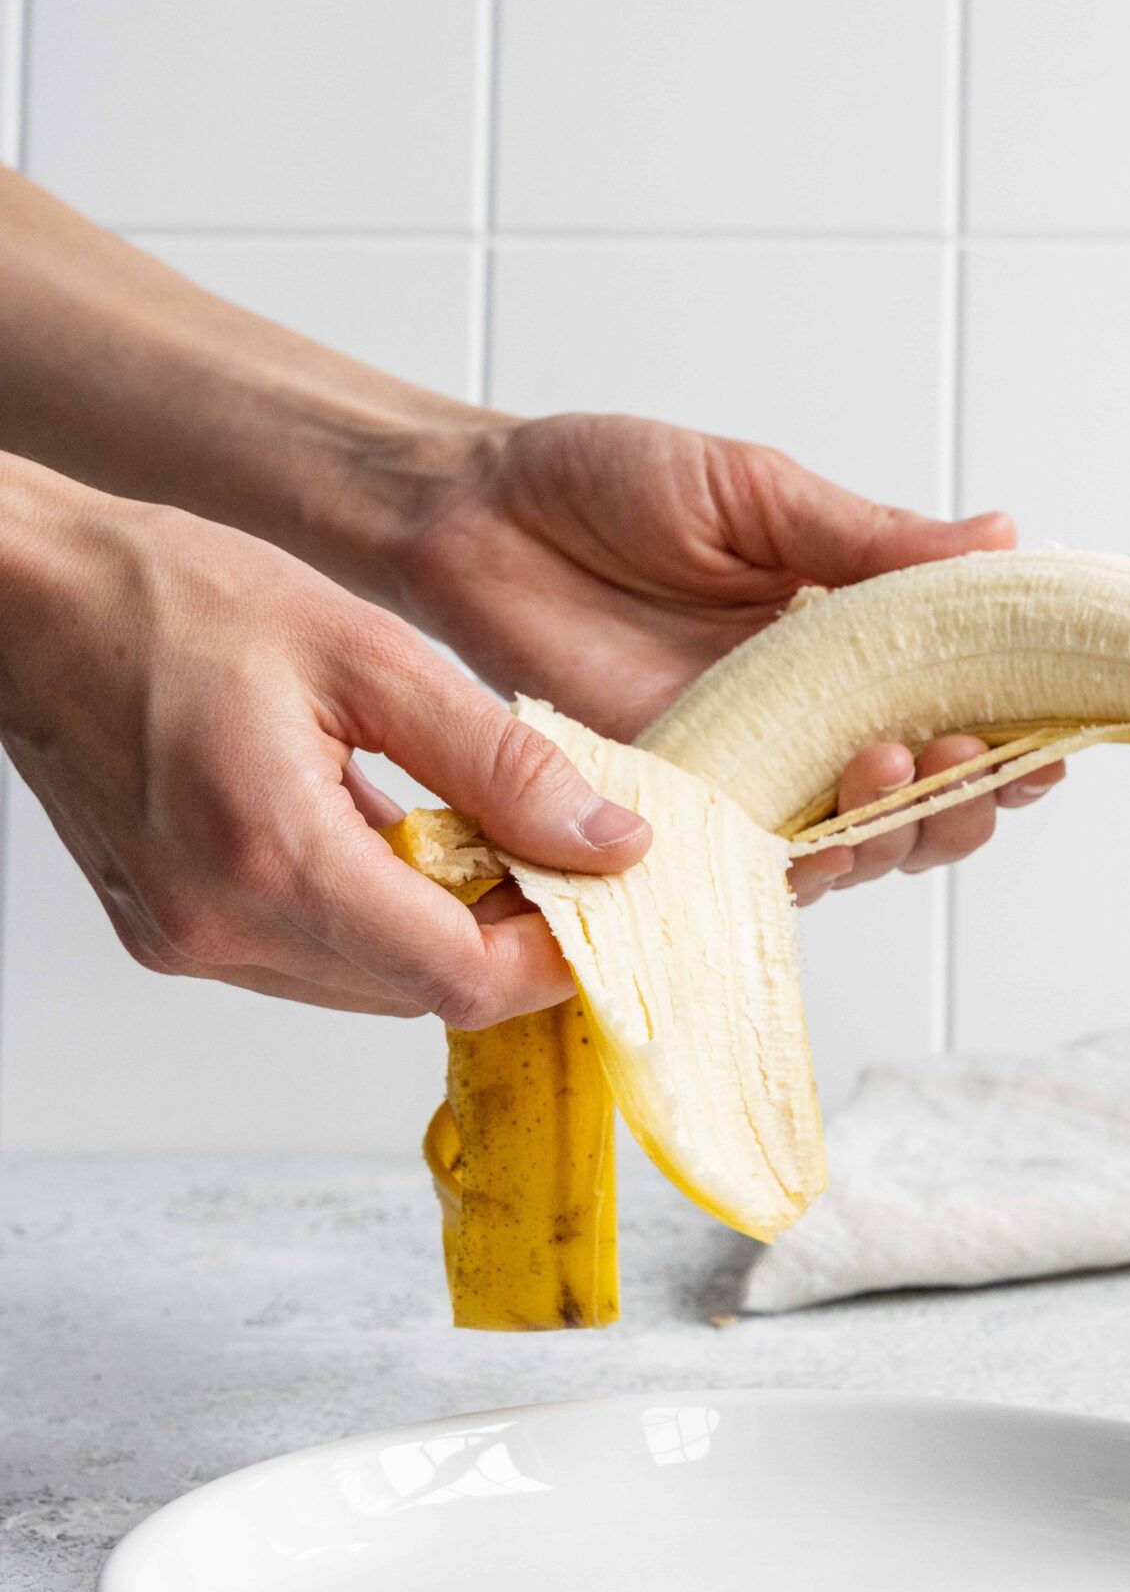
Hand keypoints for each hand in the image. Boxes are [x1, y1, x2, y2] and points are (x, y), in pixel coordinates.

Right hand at [0, 459, 648, 1023]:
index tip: (601, 897)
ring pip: (369, 987)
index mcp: (272, 855)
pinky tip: (380, 836)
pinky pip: (310, 962)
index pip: (459, 979)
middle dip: (503, 937)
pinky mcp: (171, 935)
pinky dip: (369, 919)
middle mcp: (220, 926)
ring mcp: (187, 941)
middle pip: (421, 993)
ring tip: (464, 831)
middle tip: (548, 849)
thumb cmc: (168, 598)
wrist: (24, 600)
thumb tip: (609, 842)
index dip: (553, 958)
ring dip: (437, 930)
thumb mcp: (367, 653)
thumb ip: (498, 762)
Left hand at [387, 413, 1064, 904]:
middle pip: (931, 792)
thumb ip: (870, 539)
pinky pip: (758, 864)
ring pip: (860, 840)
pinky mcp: (681, 808)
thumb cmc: (606, 486)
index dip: (1025, 721)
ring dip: (901, 823)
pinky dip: (808, 865)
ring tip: (900, 767)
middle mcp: (814, 717)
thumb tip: (1004, 542)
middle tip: (979, 757)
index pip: (966, 695)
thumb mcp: (756, 494)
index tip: (1066, 724)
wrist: (474, 518)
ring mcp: (752, 770)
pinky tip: (832, 839)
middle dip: (976, 790)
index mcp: (852, 636)